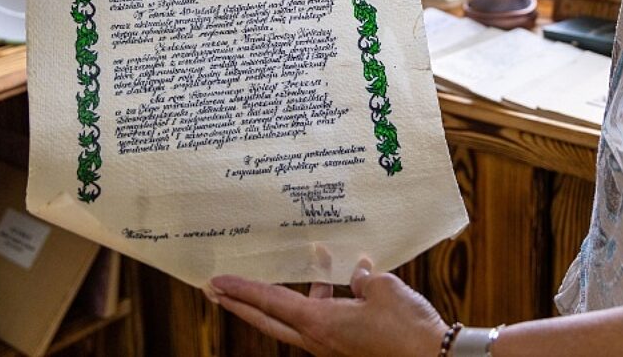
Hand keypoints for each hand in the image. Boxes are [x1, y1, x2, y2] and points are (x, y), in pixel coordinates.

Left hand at [207, 259, 447, 356]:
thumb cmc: (406, 327)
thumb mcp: (381, 289)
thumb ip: (360, 278)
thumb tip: (354, 274)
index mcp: (320, 323)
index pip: (271, 303)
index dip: (242, 290)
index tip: (217, 283)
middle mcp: (318, 339)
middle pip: (269, 322)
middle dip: (241, 306)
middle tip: (217, 292)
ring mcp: (332, 346)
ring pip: (295, 322)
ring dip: (282, 302)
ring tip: (277, 278)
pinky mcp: (348, 347)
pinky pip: (323, 321)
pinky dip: (318, 302)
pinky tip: (336, 280)